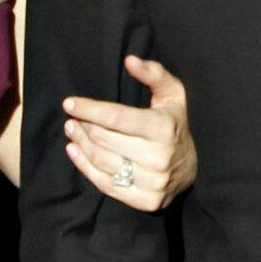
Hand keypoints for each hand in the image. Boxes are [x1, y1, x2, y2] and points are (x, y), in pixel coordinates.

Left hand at [63, 56, 195, 211]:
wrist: (192, 170)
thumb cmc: (175, 125)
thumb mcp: (172, 95)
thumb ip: (153, 74)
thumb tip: (130, 60)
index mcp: (164, 129)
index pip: (117, 118)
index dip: (90, 109)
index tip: (69, 103)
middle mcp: (159, 158)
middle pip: (104, 139)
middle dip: (83, 125)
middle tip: (72, 117)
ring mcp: (152, 183)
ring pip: (101, 160)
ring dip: (80, 143)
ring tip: (72, 130)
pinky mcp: (144, 201)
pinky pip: (105, 183)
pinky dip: (84, 166)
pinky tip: (75, 151)